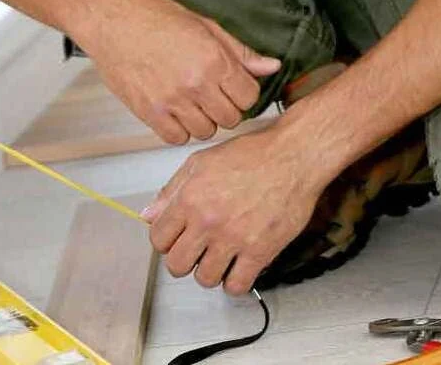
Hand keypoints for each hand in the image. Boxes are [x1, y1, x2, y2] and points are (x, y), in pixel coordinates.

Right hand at [82, 0, 280, 144]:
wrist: (112, 20)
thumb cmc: (155, 17)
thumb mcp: (205, 26)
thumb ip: (240, 52)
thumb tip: (271, 67)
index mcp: (214, 61)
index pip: (249, 96)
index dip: (244, 91)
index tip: (233, 86)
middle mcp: (195, 84)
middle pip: (231, 118)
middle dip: (226, 107)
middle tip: (213, 93)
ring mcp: (171, 101)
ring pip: (206, 131)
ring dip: (204, 119)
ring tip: (192, 101)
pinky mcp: (149, 112)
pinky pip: (177, 138)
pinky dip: (179, 129)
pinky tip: (175, 110)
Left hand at [141, 126, 330, 294]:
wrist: (293, 156)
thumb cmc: (251, 154)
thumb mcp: (201, 162)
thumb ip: (172, 190)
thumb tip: (148, 215)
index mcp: (190, 198)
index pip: (158, 239)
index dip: (166, 241)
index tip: (178, 238)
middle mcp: (208, 221)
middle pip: (177, 265)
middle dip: (184, 260)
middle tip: (197, 250)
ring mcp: (234, 238)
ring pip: (205, 279)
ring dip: (210, 271)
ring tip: (220, 256)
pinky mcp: (260, 251)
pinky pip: (237, 286)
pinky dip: (235, 282)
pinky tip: (239, 266)